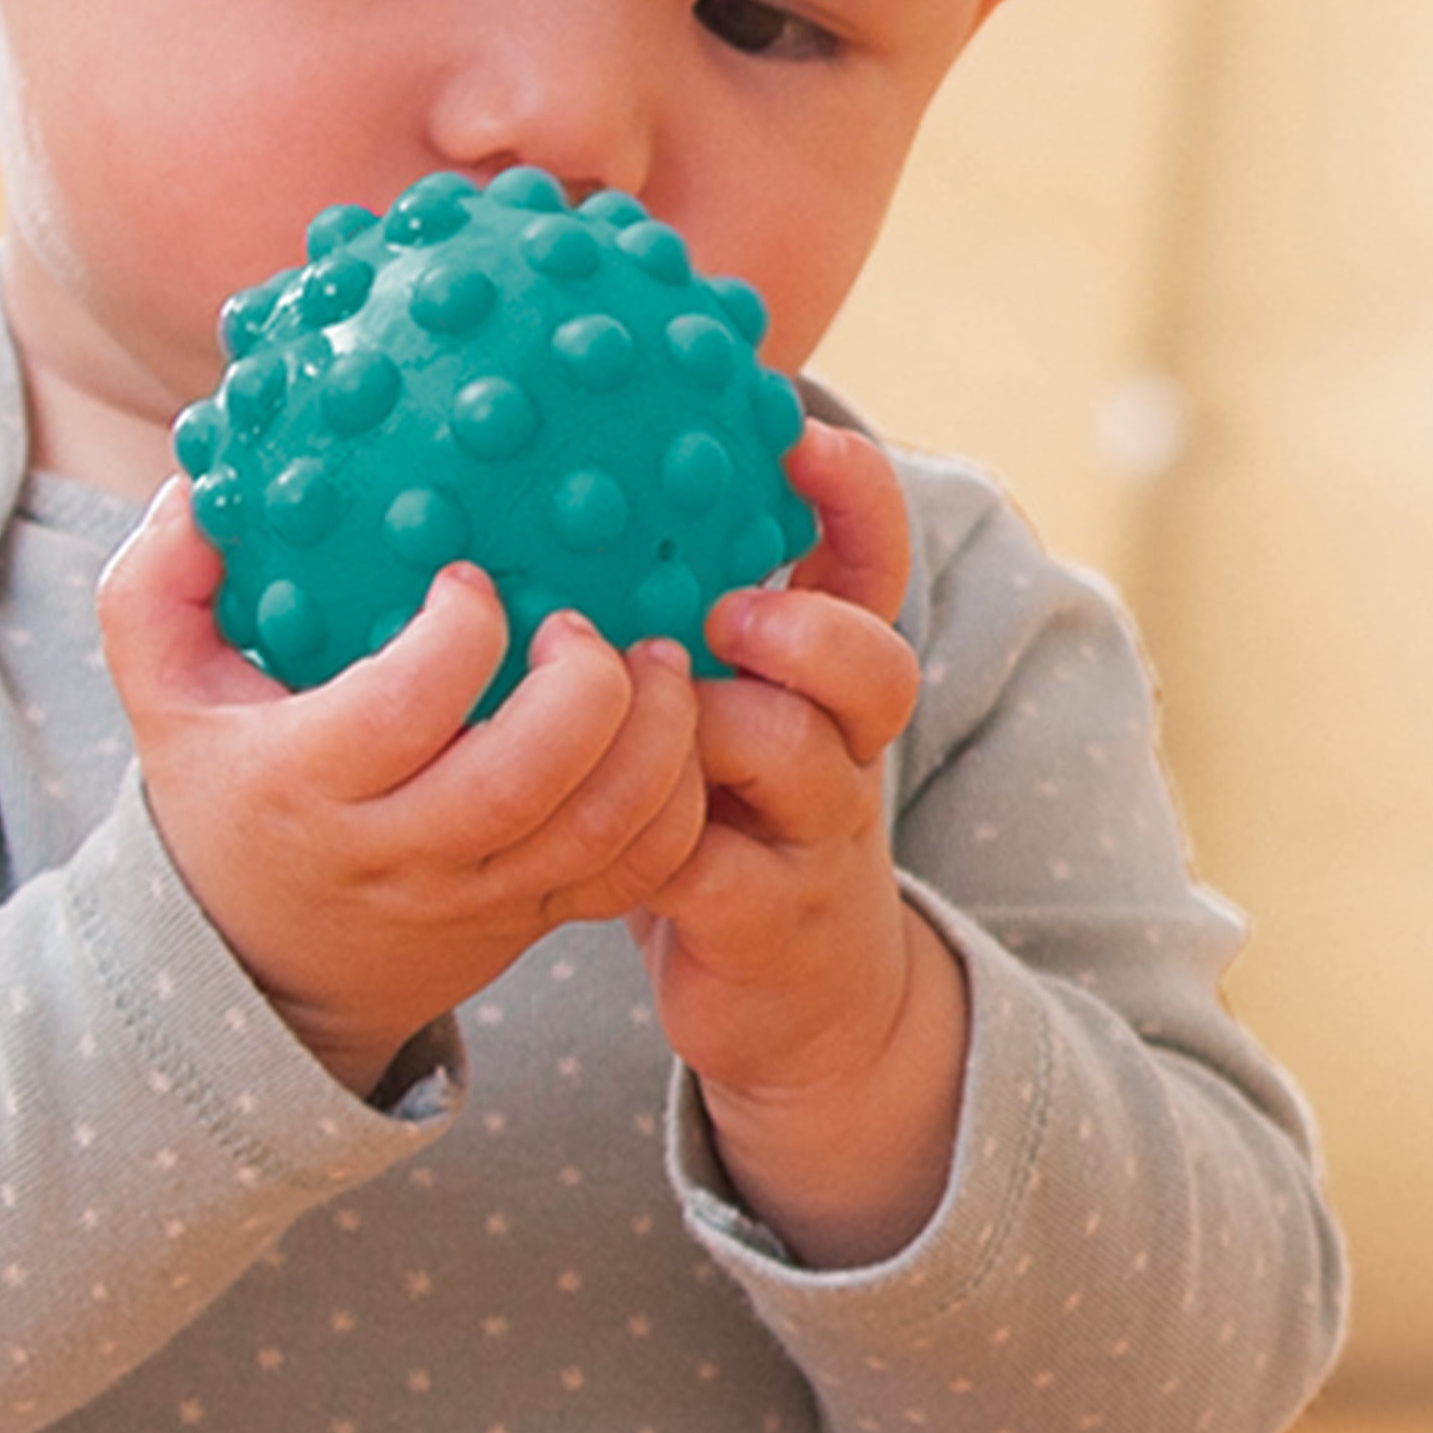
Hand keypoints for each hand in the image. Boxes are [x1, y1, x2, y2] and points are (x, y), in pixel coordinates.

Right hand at [98, 482, 707, 1098]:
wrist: (261, 964)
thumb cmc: (222, 791)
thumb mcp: (161, 690)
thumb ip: (159, 584)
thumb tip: (196, 486)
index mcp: (309, 782)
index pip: (403, 708)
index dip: (460, 633)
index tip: (469, 577)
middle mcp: (403, 850)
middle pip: (526, 778)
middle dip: (583, 685)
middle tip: (585, 623)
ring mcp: (484, 896)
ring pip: (606, 830)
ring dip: (658, 736)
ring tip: (659, 660)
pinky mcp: (540, 918)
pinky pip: (640, 871)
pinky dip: (680, 799)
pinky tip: (676, 724)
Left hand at [633, 420, 969, 1265]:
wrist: (800, 998)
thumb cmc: (724, 807)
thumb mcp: (719, 698)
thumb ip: (672, 604)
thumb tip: (555, 470)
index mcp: (828, 675)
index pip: (875, 564)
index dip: (855, 497)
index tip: (800, 434)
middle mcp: (842, 745)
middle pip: (878, 662)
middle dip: (806, 626)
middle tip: (730, 613)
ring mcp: (814, 835)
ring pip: (796, 753)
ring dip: (712, 724)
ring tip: (644, 719)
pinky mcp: (766, 918)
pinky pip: (715, 863)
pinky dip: (653, 834)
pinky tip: (583, 817)